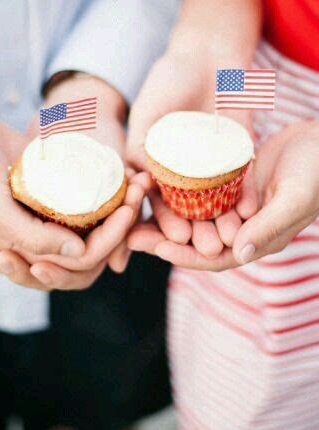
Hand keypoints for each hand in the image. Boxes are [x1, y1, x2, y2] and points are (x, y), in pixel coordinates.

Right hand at [0, 73, 148, 286]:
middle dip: (121, 224)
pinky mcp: (55, 187)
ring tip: (137, 180)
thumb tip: (81, 254)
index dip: (108, 242)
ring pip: (95, 221)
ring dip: (120, 205)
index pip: (78, 263)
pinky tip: (125, 172)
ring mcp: (49, 212)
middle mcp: (42, 236)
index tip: (127, 209)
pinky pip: (88, 195)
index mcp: (27, 253)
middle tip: (137, 191)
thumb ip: (32, 239)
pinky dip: (109, 186)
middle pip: (94, 245)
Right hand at [126, 48, 257, 257]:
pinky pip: (241, 180)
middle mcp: (182, 173)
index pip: (157, 202)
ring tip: (227, 240)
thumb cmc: (168, 82)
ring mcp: (210, 167)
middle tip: (204, 248)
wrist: (206, 55)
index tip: (173, 238)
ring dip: (220, 222)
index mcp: (156, 168)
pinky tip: (249, 213)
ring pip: (215, 202)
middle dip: (195, 230)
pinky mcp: (237, 156)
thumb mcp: (145, 115)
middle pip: (187, 209)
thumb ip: (137, 149)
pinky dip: (244, 197)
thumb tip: (134, 187)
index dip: (164, 222)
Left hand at [130, 120, 318, 270]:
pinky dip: (177, 195)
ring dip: (164, 219)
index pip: (215, 258)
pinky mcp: (230, 187)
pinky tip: (154, 186)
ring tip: (133, 213)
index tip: (155, 249)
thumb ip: (267, 227)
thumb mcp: (294, 198)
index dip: (184, 256)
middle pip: (195, 242)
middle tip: (128, 236)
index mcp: (258, 241)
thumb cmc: (316, 171)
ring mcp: (235, 209)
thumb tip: (237, 254)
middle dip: (162, 241)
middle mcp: (243, 230)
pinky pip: (198, 195)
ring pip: (192, 220)